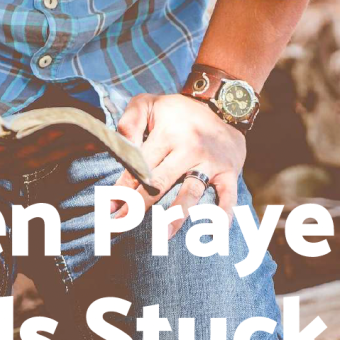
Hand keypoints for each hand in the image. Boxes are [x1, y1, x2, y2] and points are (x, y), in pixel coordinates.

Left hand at [113, 92, 245, 236]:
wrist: (224, 103)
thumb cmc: (179, 111)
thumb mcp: (150, 104)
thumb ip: (130, 122)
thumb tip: (120, 147)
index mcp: (168, 134)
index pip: (141, 165)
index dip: (123, 187)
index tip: (109, 207)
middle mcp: (189, 149)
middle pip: (161, 182)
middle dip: (139, 205)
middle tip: (123, 224)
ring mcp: (211, 163)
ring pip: (192, 192)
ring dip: (177, 215)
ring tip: (163, 236)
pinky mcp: (229, 172)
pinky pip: (228, 197)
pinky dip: (223, 215)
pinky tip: (215, 233)